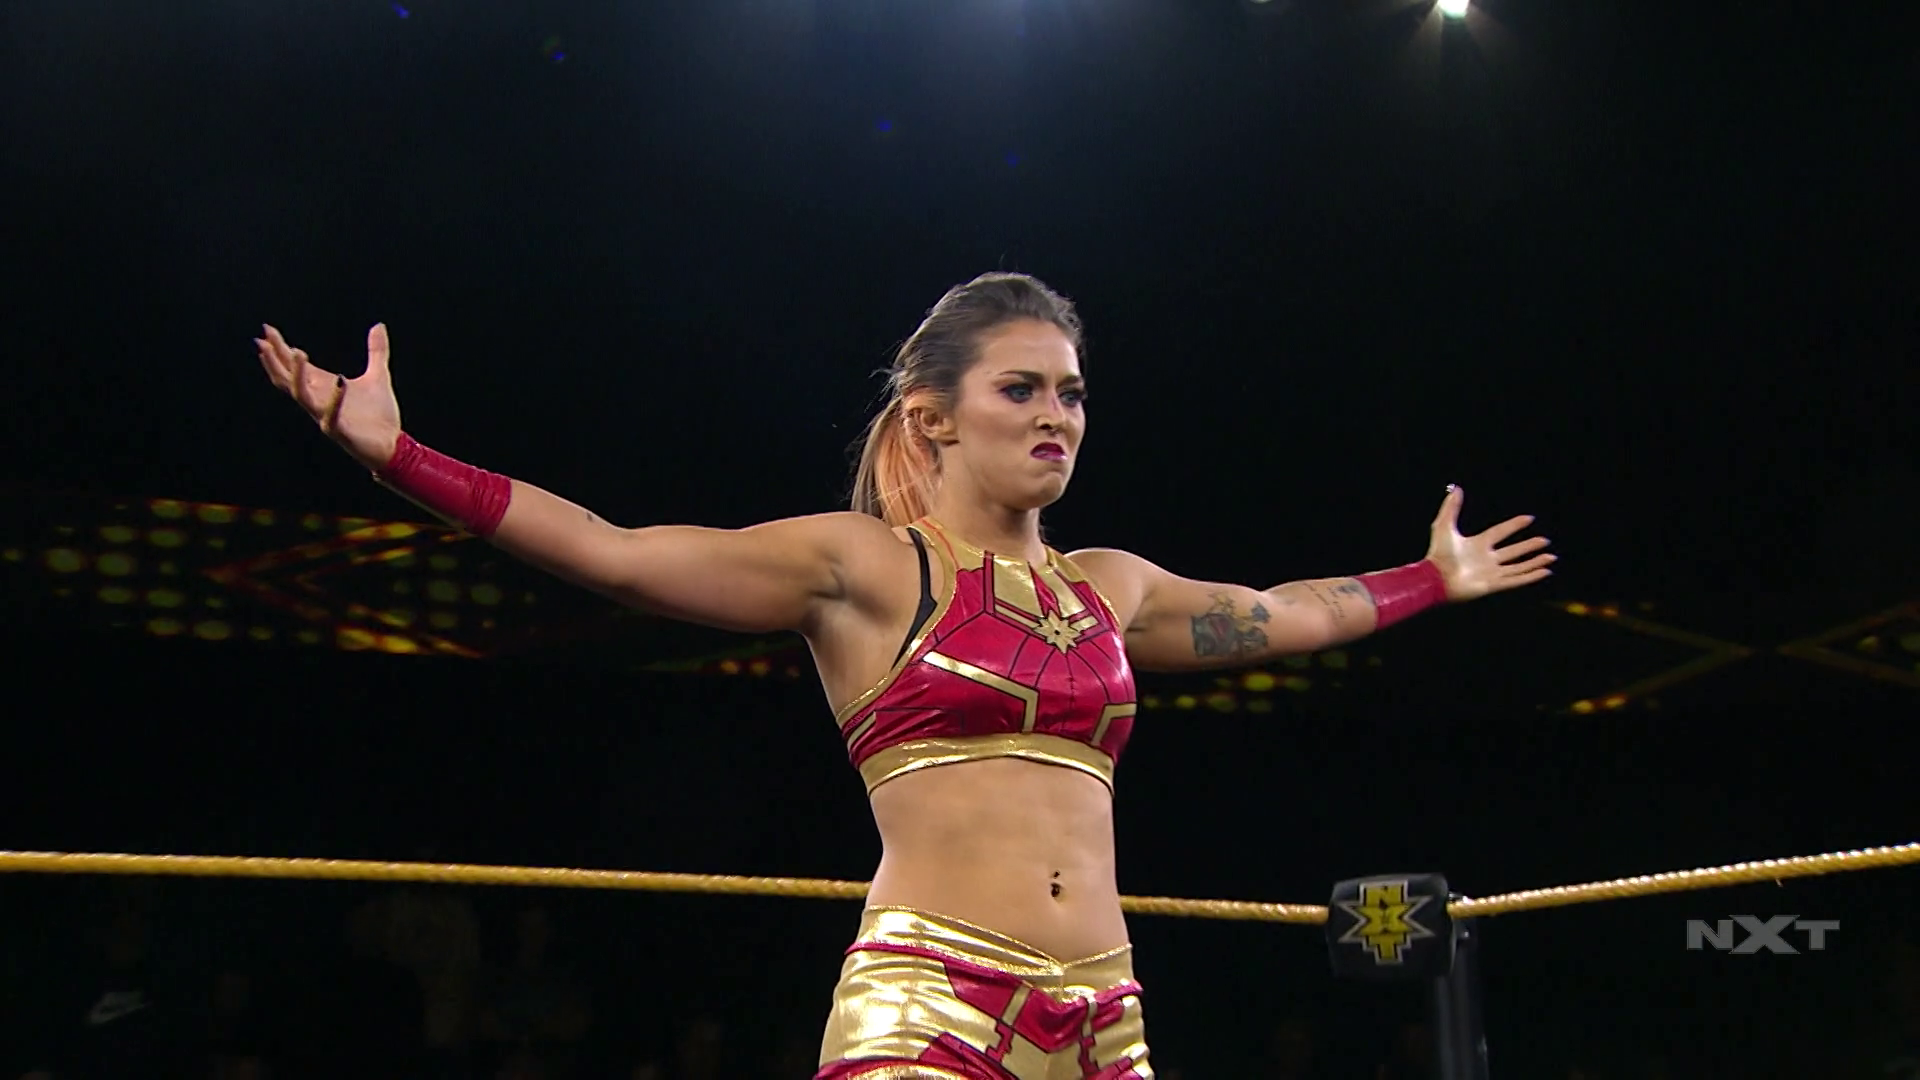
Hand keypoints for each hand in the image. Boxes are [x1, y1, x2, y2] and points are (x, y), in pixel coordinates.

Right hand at [256, 323, 400, 469]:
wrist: (392, 445)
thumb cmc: (380, 415)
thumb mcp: (378, 376)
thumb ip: (376, 351)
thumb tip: (379, 324)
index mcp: (324, 387)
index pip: (295, 365)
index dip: (281, 348)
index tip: (267, 330)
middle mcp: (319, 400)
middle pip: (288, 378)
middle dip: (275, 359)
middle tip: (262, 339)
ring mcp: (325, 415)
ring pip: (301, 395)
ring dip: (297, 375)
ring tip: (296, 352)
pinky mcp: (339, 431)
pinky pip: (330, 416)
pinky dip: (334, 400)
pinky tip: (340, 382)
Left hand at [1423, 485, 1555, 601]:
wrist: (1434, 577)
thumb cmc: (1437, 553)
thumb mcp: (1444, 525)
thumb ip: (1451, 507)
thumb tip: (1457, 489)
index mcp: (1477, 544)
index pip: (1500, 532)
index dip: (1514, 525)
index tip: (1529, 518)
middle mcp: (1486, 559)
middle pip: (1513, 551)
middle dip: (1529, 546)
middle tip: (1545, 541)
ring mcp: (1490, 573)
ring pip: (1518, 567)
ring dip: (1534, 562)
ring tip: (1550, 557)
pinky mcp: (1493, 585)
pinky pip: (1516, 580)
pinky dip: (1531, 576)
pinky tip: (1544, 571)